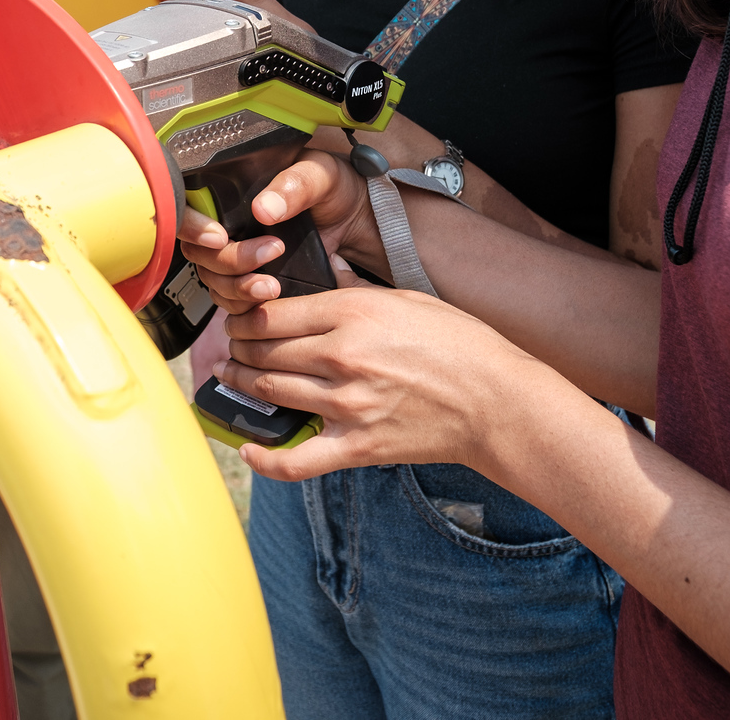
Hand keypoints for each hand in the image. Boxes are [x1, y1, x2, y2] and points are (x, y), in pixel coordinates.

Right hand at [178, 150, 380, 312]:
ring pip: (213, 281)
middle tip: (271, 252)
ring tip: (273, 284)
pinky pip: (231, 302)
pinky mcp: (250, 280)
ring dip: (239, 288)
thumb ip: (294, 184)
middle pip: (199, 252)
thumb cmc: (334, 188)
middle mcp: (226, 224)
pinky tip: (271, 297)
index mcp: (231, 190)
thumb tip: (264, 209)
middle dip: (230, 261)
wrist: (357, 221)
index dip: (192, 226)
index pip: (186, 207)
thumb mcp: (320, 174)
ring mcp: (235, 255)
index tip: (220, 237)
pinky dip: (247, 305)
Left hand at [216, 286, 558, 480]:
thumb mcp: (408, 298)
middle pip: (264, 350)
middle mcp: (342, 356)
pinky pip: (296, 460)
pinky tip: (247, 449)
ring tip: (234, 378)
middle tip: (233, 347)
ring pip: (270, 391)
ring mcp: (347, 404)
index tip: (242, 318)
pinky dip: (265, 459)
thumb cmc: (460, 344)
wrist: (496, 401)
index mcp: (353, 313)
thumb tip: (328, 270)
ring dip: (243, 384)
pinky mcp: (357, 445)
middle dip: (239, 347)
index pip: (273, 313)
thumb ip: (358, 287)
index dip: (246, 316)